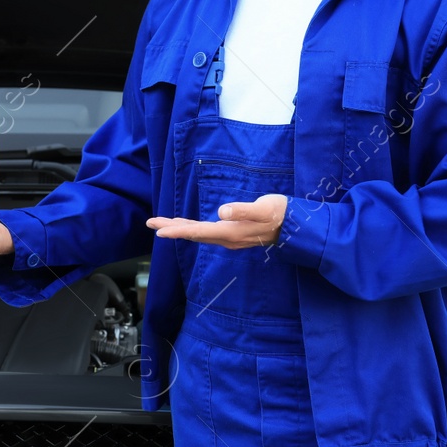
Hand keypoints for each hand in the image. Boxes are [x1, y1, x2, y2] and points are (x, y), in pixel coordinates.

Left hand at [147, 193, 286, 248]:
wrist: (295, 227)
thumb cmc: (280, 214)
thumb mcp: (264, 208)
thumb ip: (244, 210)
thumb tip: (222, 211)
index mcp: (230, 232)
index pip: (198, 232)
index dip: (177, 230)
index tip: (158, 230)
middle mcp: (226, 238)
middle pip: (193, 234)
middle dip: (171, 229)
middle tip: (150, 223)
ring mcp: (229, 238)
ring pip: (199, 234)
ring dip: (180, 229)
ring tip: (162, 224)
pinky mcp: (233, 234)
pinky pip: (206, 232)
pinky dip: (192, 228)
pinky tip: (187, 225)